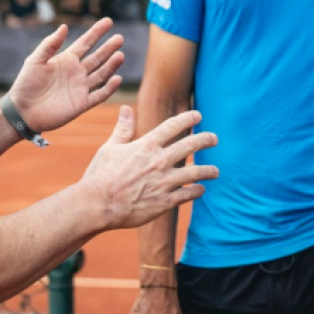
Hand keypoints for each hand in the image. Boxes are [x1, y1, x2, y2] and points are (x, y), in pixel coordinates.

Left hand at [8, 18, 124, 132]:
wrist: (22, 111)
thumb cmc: (26, 84)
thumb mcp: (35, 60)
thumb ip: (50, 44)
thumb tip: (64, 26)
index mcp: (66, 60)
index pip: (85, 43)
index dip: (97, 32)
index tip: (108, 21)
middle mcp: (77, 72)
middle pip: (97, 57)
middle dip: (109, 48)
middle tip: (120, 38)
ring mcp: (81, 88)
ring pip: (101, 74)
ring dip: (111, 65)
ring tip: (120, 55)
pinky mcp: (82, 104)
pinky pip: (99, 95)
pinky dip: (109, 88)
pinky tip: (117, 79)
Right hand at [82, 107, 217, 231]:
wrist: (97, 205)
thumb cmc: (100, 176)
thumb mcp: (110, 148)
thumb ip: (122, 129)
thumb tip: (126, 108)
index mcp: (146, 145)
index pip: (173, 126)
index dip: (188, 118)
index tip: (198, 115)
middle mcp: (159, 161)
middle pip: (190, 145)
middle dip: (206, 140)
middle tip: (215, 138)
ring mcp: (164, 182)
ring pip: (195, 172)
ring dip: (208, 170)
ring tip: (215, 171)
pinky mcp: (164, 201)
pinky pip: (187, 194)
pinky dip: (197, 191)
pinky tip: (200, 189)